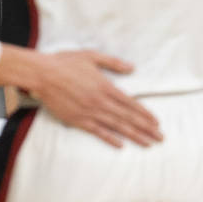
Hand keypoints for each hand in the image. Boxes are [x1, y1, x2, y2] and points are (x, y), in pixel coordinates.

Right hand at [26, 49, 161, 148]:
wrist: (42, 74)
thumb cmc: (65, 62)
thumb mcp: (90, 56)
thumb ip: (112, 62)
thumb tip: (131, 67)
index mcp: (105, 86)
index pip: (131, 103)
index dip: (145, 114)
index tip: (157, 122)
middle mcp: (100, 101)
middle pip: (128, 118)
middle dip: (146, 129)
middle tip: (160, 138)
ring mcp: (90, 112)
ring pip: (117, 127)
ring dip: (134, 136)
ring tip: (148, 144)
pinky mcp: (78, 120)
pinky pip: (98, 132)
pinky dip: (111, 139)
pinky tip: (121, 145)